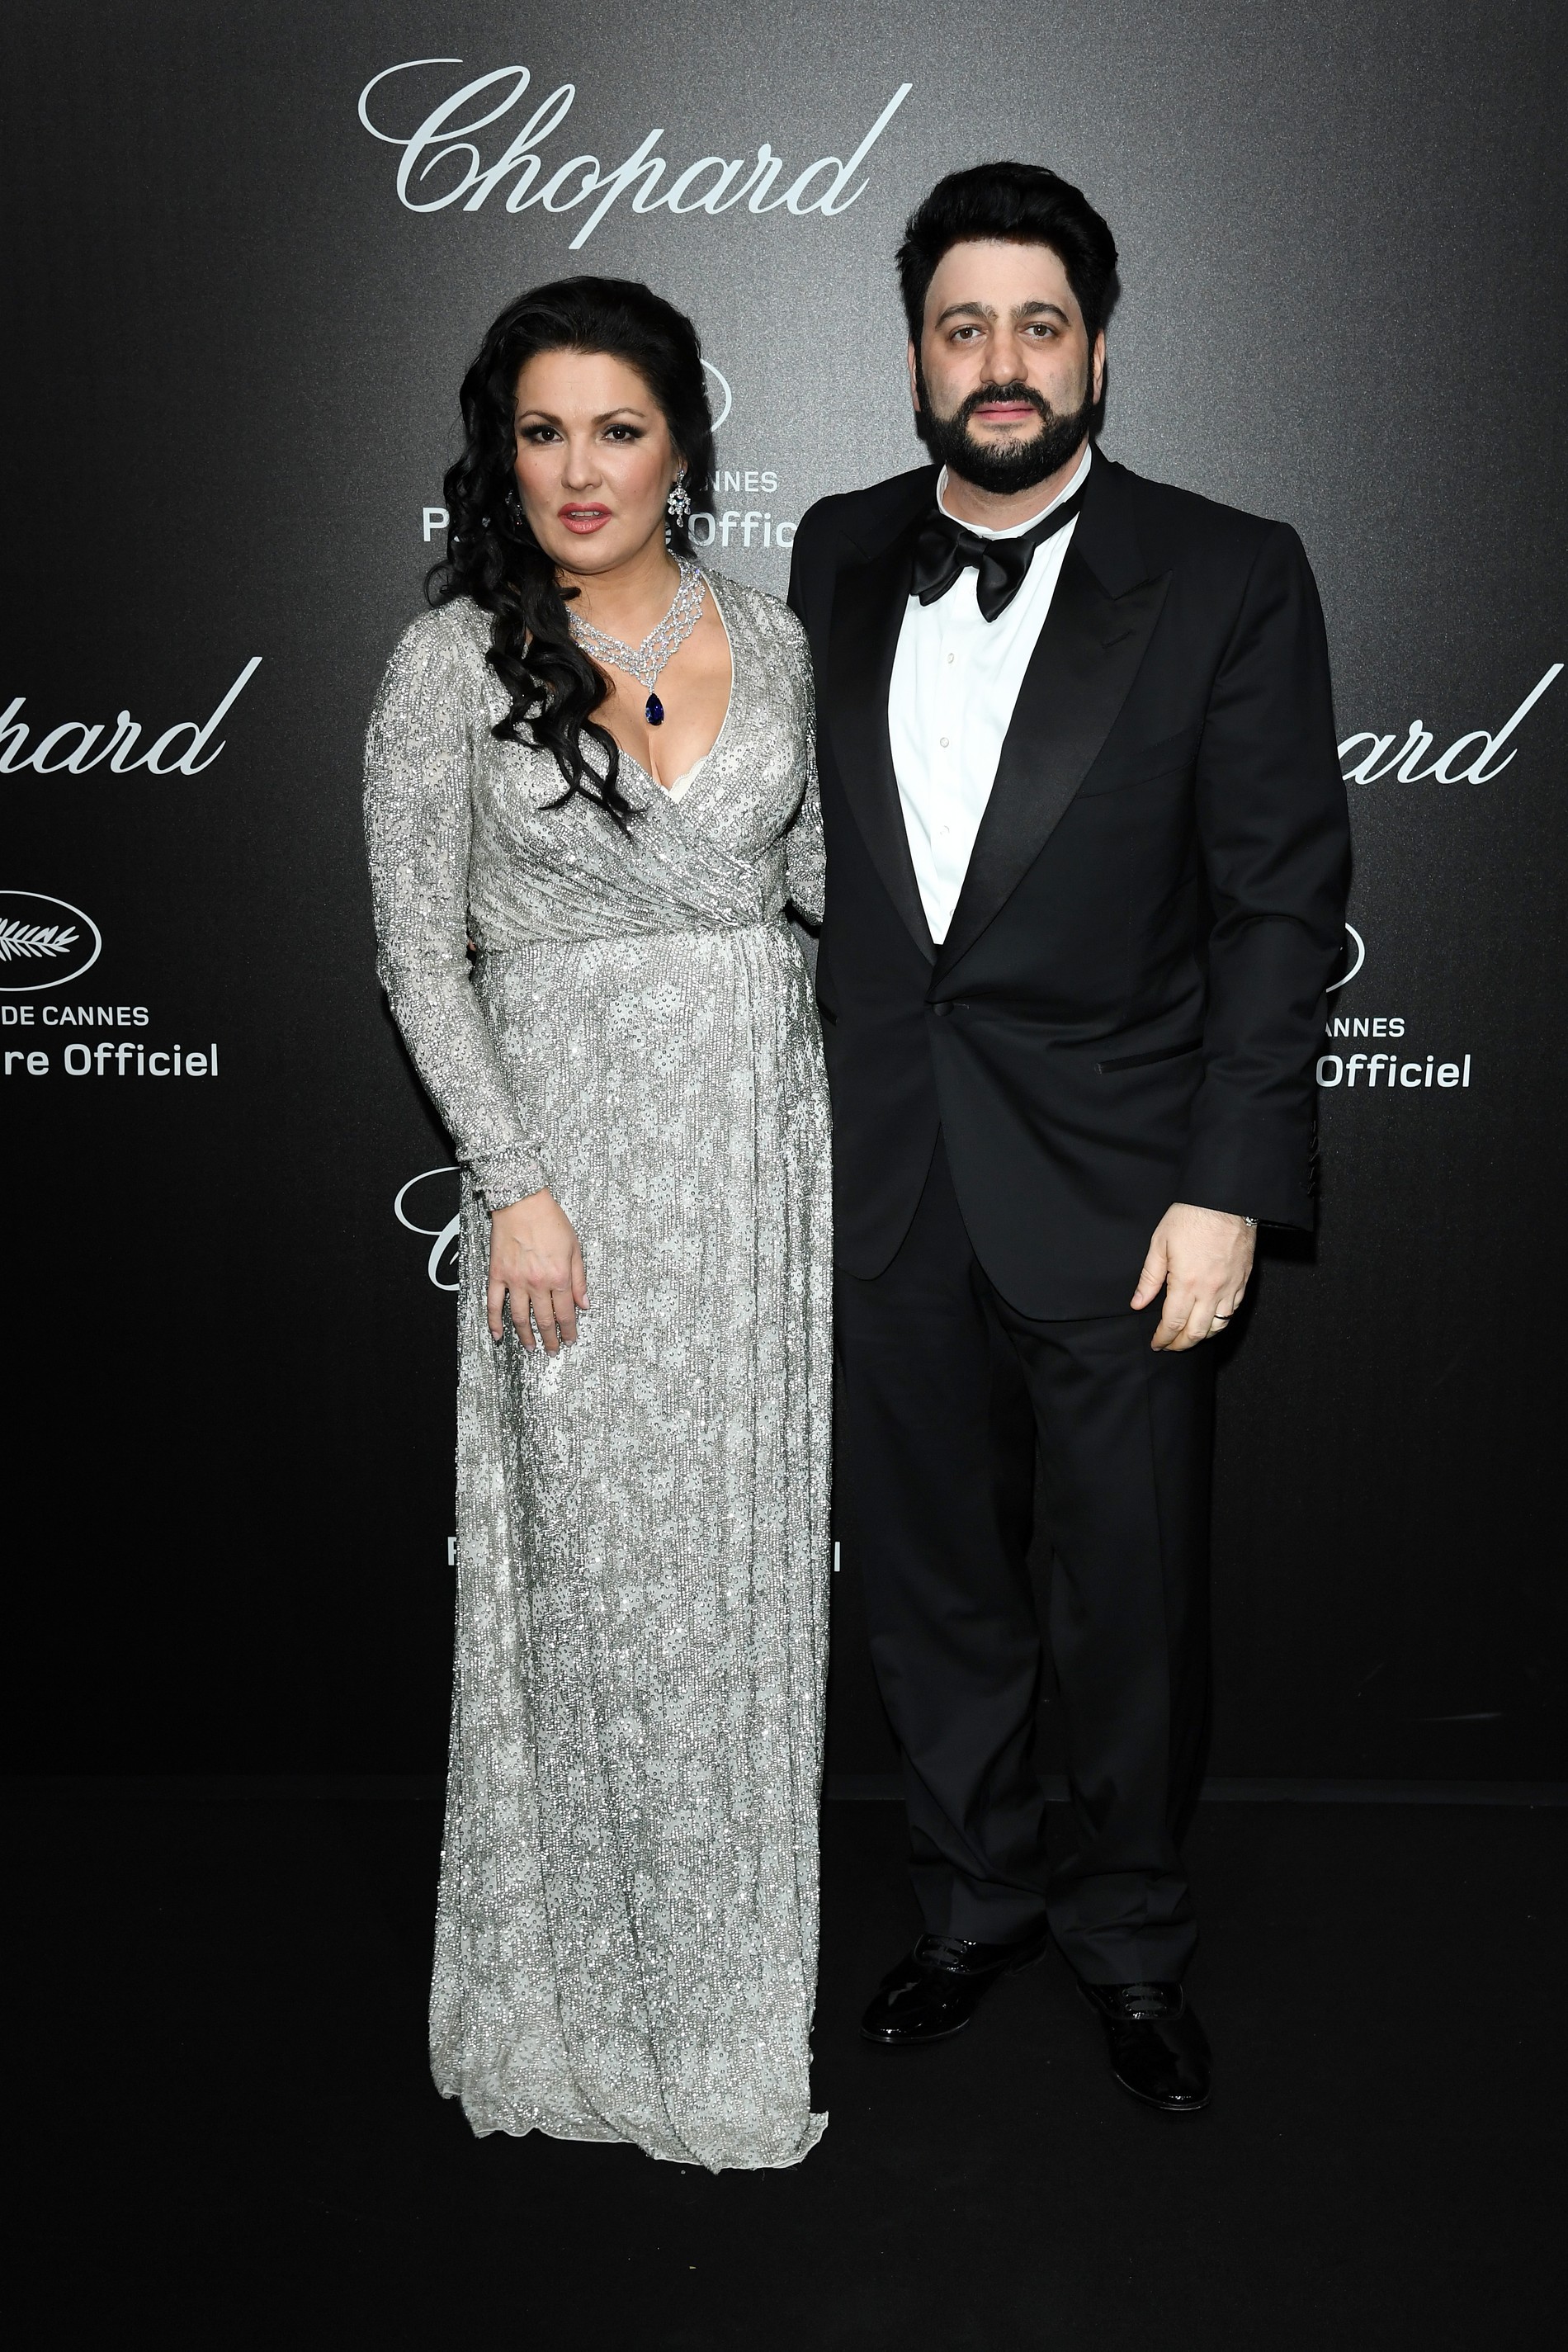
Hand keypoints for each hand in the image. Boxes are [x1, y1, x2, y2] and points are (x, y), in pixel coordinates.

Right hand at [487, 1189, 587, 1352]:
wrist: (521, 1202)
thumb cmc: (550, 1220)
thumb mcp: (575, 1248)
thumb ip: (579, 1279)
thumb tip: (584, 1303)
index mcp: (559, 1277)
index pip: (566, 1313)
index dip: (569, 1331)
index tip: (570, 1340)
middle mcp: (537, 1283)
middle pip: (545, 1320)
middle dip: (551, 1339)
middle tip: (553, 1350)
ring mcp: (515, 1281)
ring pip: (521, 1318)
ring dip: (526, 1336)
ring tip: (531, 1348)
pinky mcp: (498, 1275)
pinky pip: (494, 1304)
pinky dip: (495, 1322)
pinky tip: (498, 1335)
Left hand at [1132, 1202, 1255, 1351]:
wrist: (1224, 1200)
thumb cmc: (1190, 1217)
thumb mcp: (1160, 1243)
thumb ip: (1150, 1278)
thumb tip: (1138, 1303)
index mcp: (1186, 1283)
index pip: (1173, 1323)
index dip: (1163, 1338)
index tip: (1156, 1343)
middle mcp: (1210, 1291)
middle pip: (1196, 1332)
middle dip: (1180, 1344)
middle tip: (1169, 1346)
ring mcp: (1230, 1287)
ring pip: (1218, 1327)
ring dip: (1201, 1337)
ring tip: (1188, 1337)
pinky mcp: (1243, 1281)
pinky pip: (1233, 1312)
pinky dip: (1221, 1322)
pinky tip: (1210, 1320)